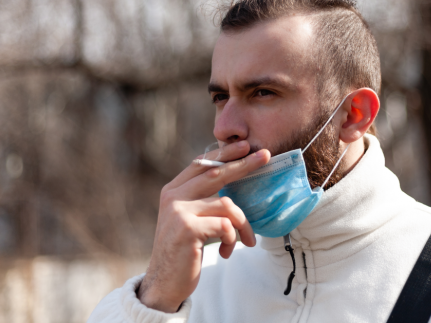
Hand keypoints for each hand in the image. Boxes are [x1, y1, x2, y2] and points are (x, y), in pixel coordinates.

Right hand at [138, 141, 269, 311]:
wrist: (164, 284)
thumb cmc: (184, 251)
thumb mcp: (189, 219)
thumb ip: (201, 199)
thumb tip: (231, 177)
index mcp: (173, 191)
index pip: (202, 164)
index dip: (224, 153)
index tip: (245, 145)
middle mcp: (173, 197)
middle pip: (216, 173)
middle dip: (244, 164)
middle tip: (266, 156)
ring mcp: (179, 211)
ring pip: (227, 205)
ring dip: (243, 225)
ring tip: (246, 241)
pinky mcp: (188, 229)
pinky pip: (226, 225)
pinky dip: (232, 239)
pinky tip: (225, 252)